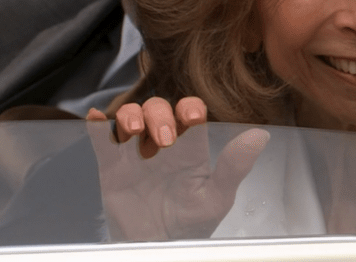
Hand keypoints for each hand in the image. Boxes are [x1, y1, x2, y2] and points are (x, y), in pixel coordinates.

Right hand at [87, 99, 268, 240]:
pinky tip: (95, 118)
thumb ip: (234, 166)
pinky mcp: (111, 166)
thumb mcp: (217, 197)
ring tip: (135, 132)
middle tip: (164, 142)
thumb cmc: (191, 223)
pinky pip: (102, 140)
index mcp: (191, 146)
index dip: (189, 107)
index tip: (191, 117)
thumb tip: (260, 136)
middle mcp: (162, 143)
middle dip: (160, 116)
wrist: (160, 247)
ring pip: (130, 115)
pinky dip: (97, 126)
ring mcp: (135, 152)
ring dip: (130, 115)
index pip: (190, 111)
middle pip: (158, 108)